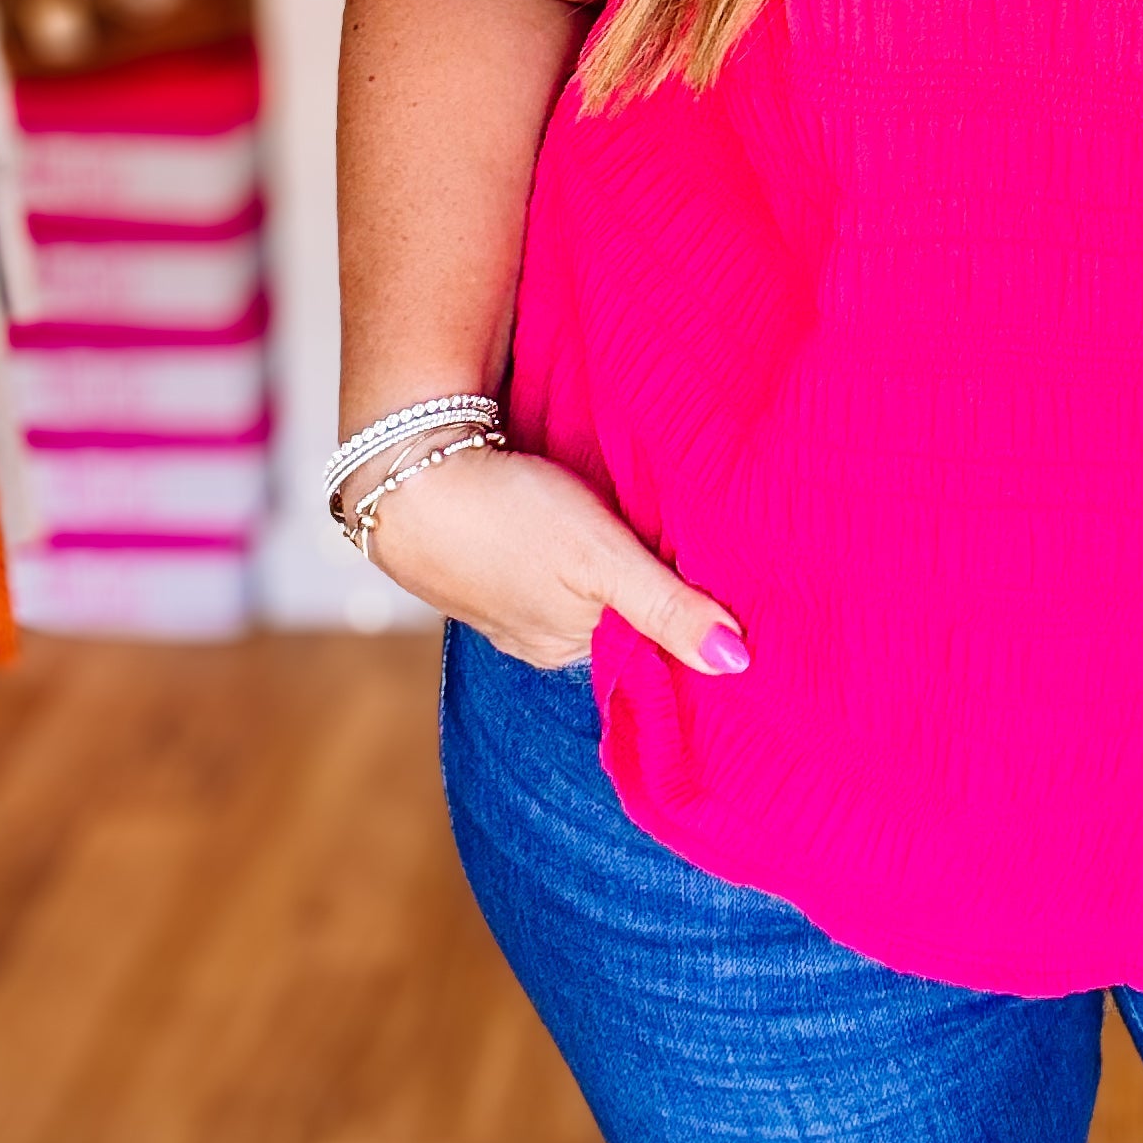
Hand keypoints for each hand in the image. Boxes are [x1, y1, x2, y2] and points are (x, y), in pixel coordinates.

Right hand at [352, 439, 748, 677]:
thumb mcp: (602, 560)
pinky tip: (575, 516)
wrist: (407, 477)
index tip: (725, 581)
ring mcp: (509, 603)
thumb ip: (666, 609)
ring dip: (607, 562)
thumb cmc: (511, 515)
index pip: (649, 642)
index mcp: (572, 648)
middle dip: (650, 586)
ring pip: (581, 587)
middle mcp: (542, 636)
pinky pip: (546, 562)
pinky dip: (567, 544)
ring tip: (637, 520)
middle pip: (617, 615)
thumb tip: (735, 665)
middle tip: (690, 539)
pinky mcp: (487, 562)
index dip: (685, 611)